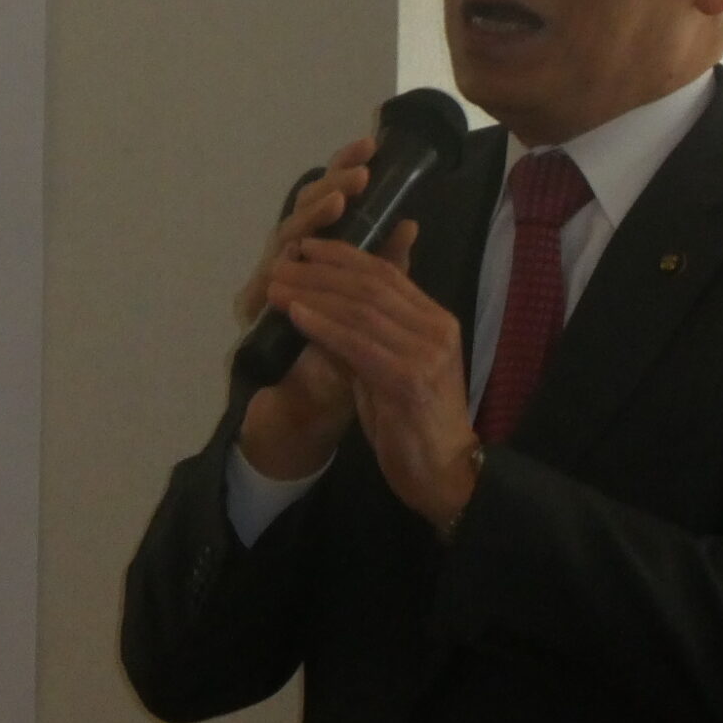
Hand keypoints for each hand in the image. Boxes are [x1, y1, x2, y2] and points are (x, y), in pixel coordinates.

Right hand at [232, 135, 372, 480]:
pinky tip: (301, 250)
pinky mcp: (253, 311)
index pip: (329, 201)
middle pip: (303, 209)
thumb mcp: (373, 313)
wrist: (308, 410)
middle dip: (330, 185)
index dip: (344, 172)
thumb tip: (409, 225)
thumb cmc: (343, 360)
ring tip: (338, 200)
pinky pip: (268, 279)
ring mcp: (267, 283)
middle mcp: (288, 261)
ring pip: (286, 234)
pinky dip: (284, 264)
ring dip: (310, 216)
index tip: (370, 144)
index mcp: (318, 257)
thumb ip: (384, 272)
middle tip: (357, 167)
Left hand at [266, 222, 480, 531]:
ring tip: (277, 286)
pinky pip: (357, 343)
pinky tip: (296, 314)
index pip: (387, 273)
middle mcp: (436, 329)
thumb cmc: (413, 424)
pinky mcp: (409, 380)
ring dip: (313, 294)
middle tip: (281, 263)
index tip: (307, 245)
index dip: (344, 256)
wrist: (444, 476)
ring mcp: (426, 353)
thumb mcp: (391, 367)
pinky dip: (323, 325)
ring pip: (361, 309)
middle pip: (371, 285)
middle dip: (320, 271)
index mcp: (437, 320)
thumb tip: (326, 300)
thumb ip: (370, 334)